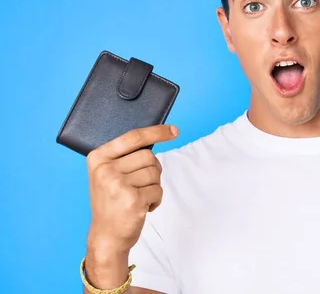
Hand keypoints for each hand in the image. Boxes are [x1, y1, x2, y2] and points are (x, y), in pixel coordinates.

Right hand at [86, 124, 178, 254]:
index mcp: (98, 158)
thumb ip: (125, 156)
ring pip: (155, 173)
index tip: (174, 130)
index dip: (156, 132)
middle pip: (149, 156)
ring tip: (138, 198)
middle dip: (153, 170)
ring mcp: (117, 184)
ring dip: (153, 187)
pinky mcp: (132, 199)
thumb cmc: (112, 202)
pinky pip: (158, 190)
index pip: (133, 137)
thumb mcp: (109, 174)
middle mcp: (105, 169)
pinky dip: (156, 200)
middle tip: (141, 186)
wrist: (106, 236)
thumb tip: (158, 135)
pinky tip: (142, 208)